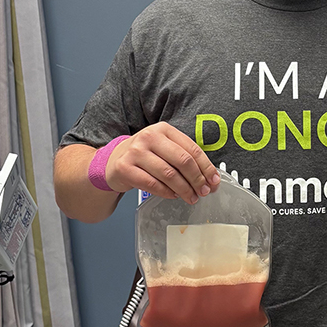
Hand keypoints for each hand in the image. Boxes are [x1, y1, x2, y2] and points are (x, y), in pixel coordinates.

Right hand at [104, 122, 219, 204]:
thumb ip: (184, 158)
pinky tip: (174, 196)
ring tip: (191, 197)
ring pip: (169, 174)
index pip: (192, 149)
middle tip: (204, 192)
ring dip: (184, 189)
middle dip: (197, 179)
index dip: (206, 167)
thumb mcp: (164, 148)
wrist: (113, 161)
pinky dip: (167, 192)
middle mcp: (150, 137)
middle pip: (183, 161)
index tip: (214, 181)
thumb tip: (209, 178)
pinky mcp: (125, 168)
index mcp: (164, 129)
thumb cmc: (145, 156)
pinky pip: (152, 184)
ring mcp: (136, 152)